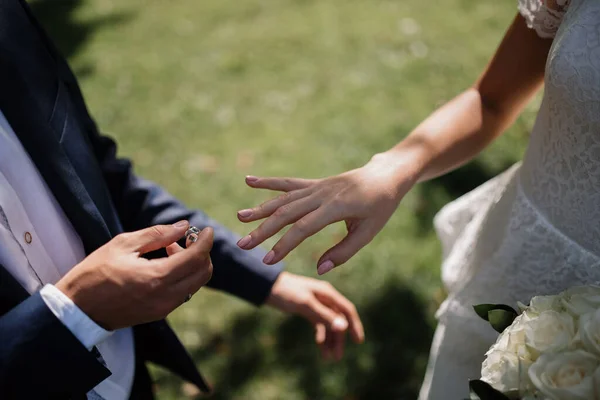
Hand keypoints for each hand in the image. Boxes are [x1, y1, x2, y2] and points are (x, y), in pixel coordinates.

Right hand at [56, 222, 213, 329]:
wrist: (78, 310)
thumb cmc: (95, 273)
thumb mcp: (123, 244)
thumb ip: (157, 234)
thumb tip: (183, 226)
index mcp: (157, 277)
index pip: (196, 258)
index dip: (205, 241)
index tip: (206, 229)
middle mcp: (165, 296)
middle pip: (203, 273)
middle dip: (201, 253)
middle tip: (186, 238)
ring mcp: (164, 308)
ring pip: (195, 284)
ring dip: (191, 265)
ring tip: (169, 249)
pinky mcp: (159, 314)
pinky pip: (183, 292)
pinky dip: (182, 276)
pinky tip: (164, 264)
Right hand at [237, 152, 417, 273]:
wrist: (385, 176)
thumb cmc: (380, 208)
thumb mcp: (368, 233)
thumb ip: (343, 252)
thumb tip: (319, 269)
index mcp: (336, 208)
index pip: (303, 228)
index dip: (283, 245)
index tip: (267, 261)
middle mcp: (322, 194)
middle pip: (286, 213)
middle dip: (263, 230)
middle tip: (243, 245)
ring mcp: (316, 187)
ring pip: (284, 199)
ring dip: (261, 209)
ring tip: (240, 217)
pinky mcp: (315, 183)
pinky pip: (288, 183)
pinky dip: (268, 182)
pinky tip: (249, 181)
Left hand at [266, 272, 363, 360]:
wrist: (267, 287)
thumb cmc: (286, 292)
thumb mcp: (306, 304)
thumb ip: (324, 316)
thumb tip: (343, 327)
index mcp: (327, 293)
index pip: (347, 310)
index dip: (354, 325)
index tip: (358, 341)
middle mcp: (325, 298)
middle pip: (338, 320)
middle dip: (339, 339)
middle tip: (337, 357)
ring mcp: (317, 304)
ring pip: (329, 325)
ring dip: (330, 340)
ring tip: (328, 358)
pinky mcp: (309, 310)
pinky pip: (320, 325)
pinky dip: (321, 336)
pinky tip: (320, 347)